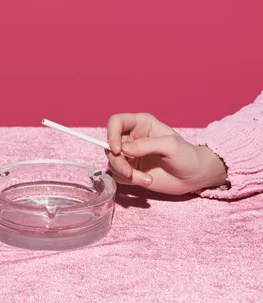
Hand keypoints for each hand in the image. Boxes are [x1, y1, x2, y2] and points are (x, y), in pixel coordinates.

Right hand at [106, 113, 227, 194]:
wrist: (194, 176)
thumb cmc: (186, 155)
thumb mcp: (170, 145)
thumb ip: (146, 145)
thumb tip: (122, 149)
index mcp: (141, 124)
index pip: (116, 122)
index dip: (111, 134)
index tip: (118, 150)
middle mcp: (131, 138)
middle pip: (109, 145)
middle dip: (118, 162)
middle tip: (129, 173)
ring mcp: (129, 155)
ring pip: (112, 162)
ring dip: (125, 173)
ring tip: (146, 179)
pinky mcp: (130, 170)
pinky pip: (118, 175)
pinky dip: (129, 181)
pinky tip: (146, 181)